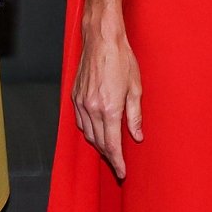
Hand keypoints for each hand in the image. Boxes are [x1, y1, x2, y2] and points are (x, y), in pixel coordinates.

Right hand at [72, 17, 142, 180]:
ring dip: (98, 145)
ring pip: (87, 134)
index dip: (117, 161)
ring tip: (109, 151)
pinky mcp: (74, 96)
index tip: (122, 172)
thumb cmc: (121, 59)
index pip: (112, 145)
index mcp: (109, 109)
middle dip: (109, 156)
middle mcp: (92, 108)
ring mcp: (81, 103)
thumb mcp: (135, 88)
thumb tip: (137, 136)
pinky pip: (79, 122)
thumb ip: (135, 116)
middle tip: (118, 165)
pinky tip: (95, 132)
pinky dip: (88, 131)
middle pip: (99, 143)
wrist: (101, 39)